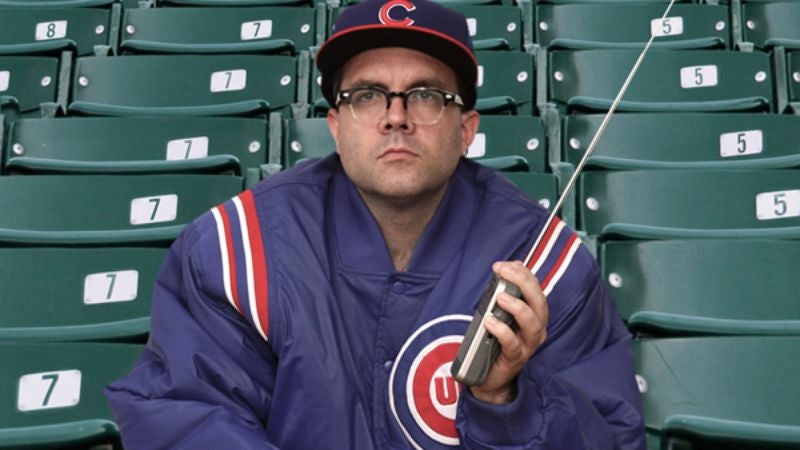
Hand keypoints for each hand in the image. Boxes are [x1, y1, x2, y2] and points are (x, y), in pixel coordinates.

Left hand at [469, 260, 548, 403]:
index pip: (536, 289)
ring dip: (517, 306)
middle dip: (523, 283)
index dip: (524, 274)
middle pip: (539, 302)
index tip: (505, 264)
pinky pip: (512, 343)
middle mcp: (536, 329)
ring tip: (500, 297)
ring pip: (532, 322)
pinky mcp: (515, 358)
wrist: (490, 377)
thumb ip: (504, 294)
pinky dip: (501, 330)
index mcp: (535, 315)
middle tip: (503, 271)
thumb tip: (505, 270)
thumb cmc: (495, 341)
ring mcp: (528, 344)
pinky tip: (490, 322)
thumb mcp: (500, 314)